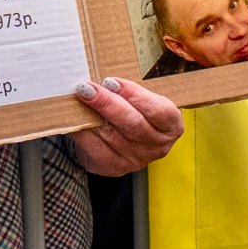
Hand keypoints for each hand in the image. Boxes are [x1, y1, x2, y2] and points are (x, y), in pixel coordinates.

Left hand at [68, 77, 185, 173]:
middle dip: (107, 104)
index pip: (157, 110)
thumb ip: (132, 92)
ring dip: (91, 117)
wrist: (122, 138)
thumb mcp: (143, 101)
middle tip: (87, 89)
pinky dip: (84, 133)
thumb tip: (107, 80)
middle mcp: (158, 145)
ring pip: (112, 136)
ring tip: (78, 100)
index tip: (111, 81)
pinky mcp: (116, 167)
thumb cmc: (135, 112)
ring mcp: (138, 159)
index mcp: (172, 125)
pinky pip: (97, 149)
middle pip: (133, 124)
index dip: (134, 95)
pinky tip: (75, 120)